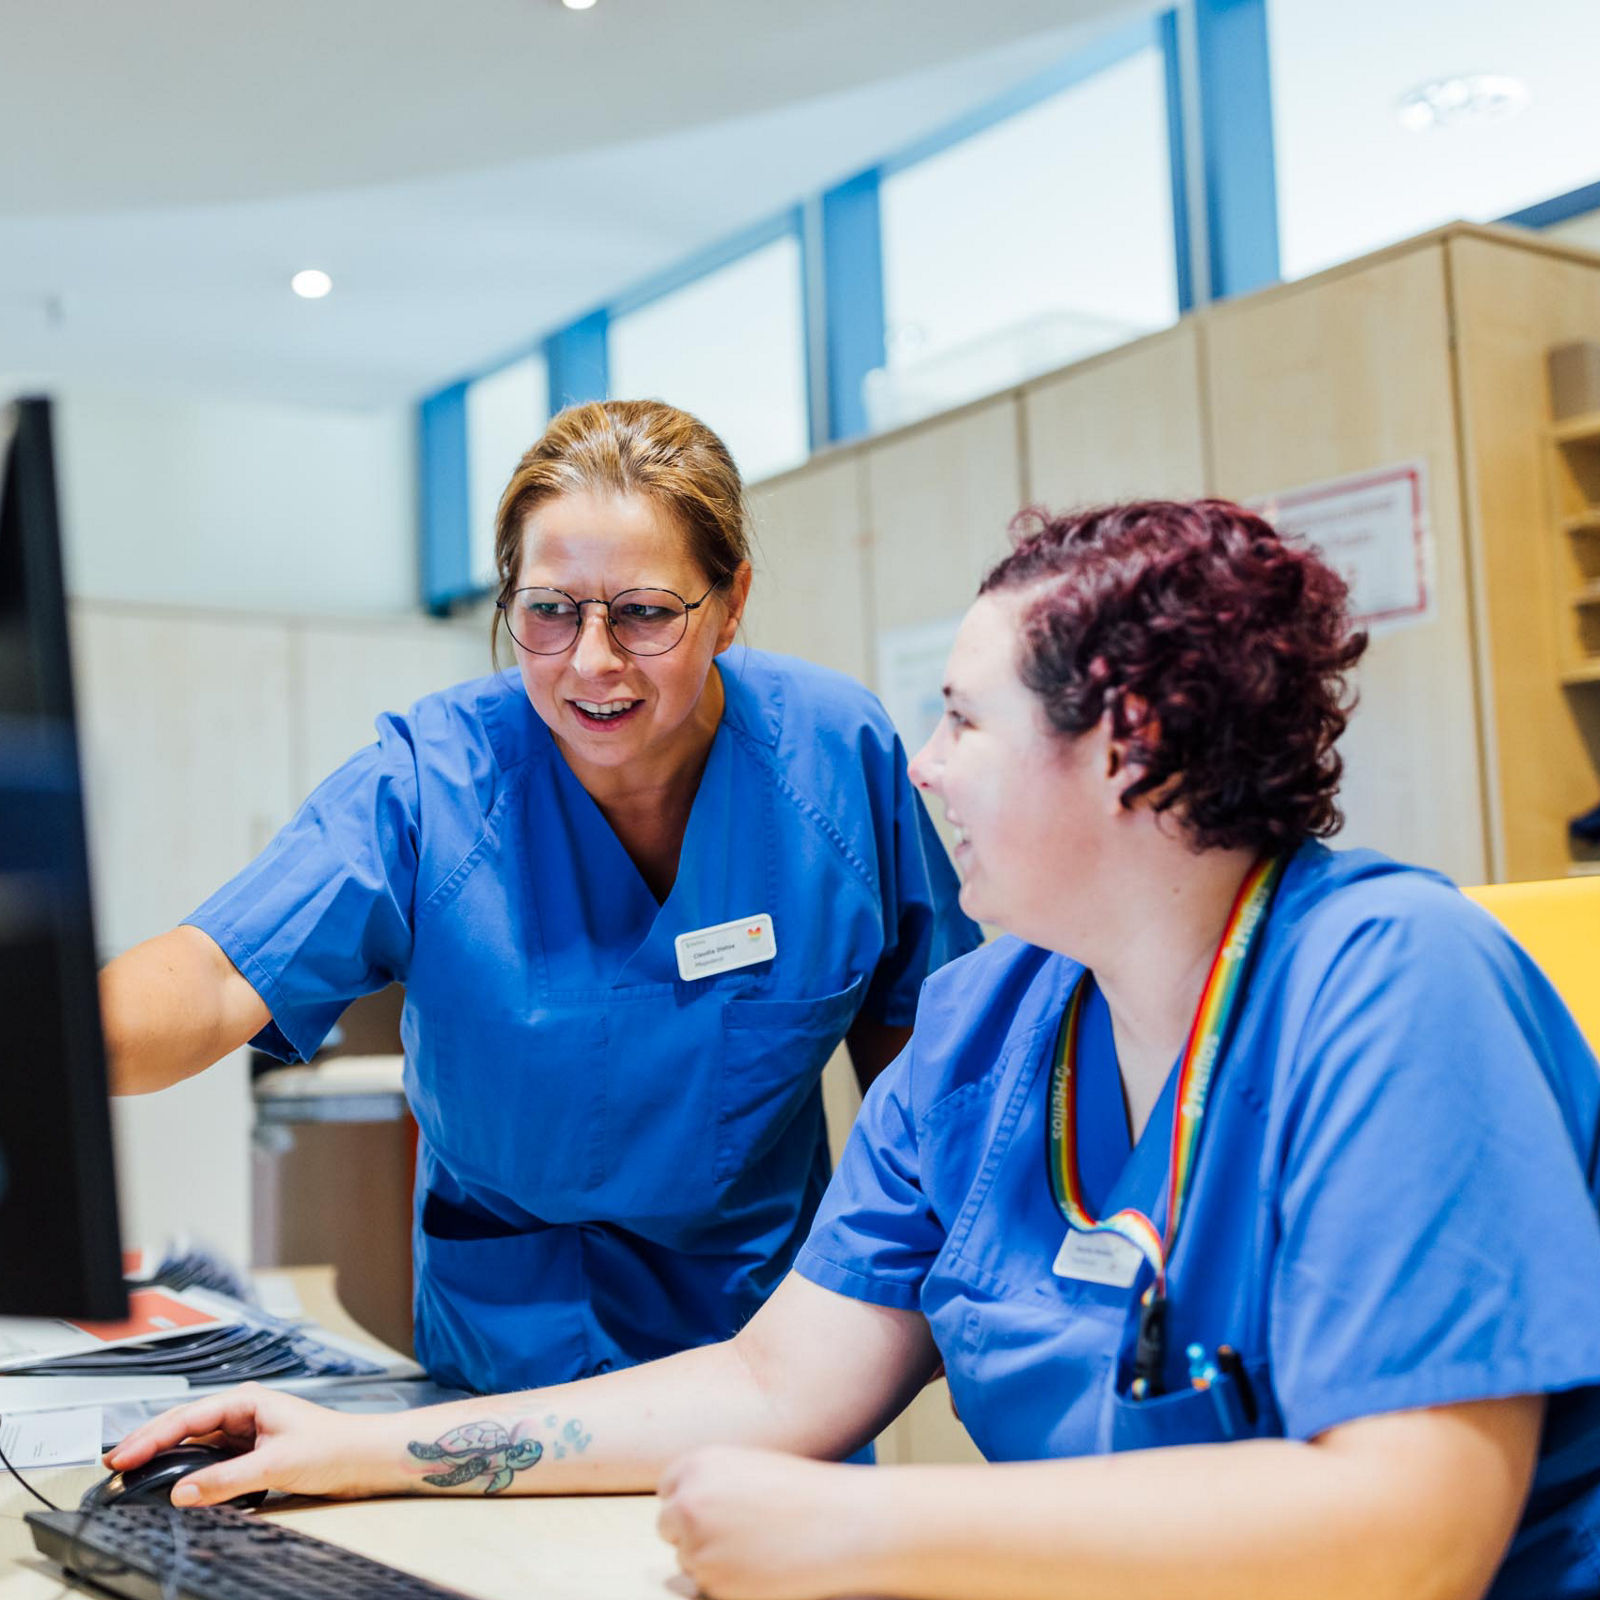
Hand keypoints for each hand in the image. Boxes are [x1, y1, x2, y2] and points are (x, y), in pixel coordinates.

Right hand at [105, 1383, 389, 1504]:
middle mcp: (244, 1413)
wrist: (364, 1458)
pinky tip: (173, 1481)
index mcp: (248, 1401)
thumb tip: (182, 1493)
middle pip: (185, 1426)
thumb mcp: (276, 1464)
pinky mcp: (251, 1454)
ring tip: (134, 1474)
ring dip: (166, 1456)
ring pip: (195, 1444)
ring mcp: (246, 1433)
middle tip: (115, 1465)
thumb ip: (227, 1480)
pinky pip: (210, 1461)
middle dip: (148, 1443)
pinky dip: (188, 1470)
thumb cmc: (334, 1446)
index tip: (123, 1457)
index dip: (151, 1437)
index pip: (188, 1417)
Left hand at [656, 1446, 876, 1599]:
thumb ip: (711, 1484)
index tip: (713, 1512)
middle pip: (668, 1526)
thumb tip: (684, 1509)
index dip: (690, 1503)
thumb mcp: (749, 1468)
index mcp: (698, 1465)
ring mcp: (697, 1545)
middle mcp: (688, 1503)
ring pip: (687, 1560)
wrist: (842, 1522)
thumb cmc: (803, 1493)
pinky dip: (729, 1582)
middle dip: (692, 1533)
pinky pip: (707, 1586)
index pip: (668, 1491)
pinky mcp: (714, 1584)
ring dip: (712, 1559)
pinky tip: (763, 1566)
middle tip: (735, 1535)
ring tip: (759, 1547)